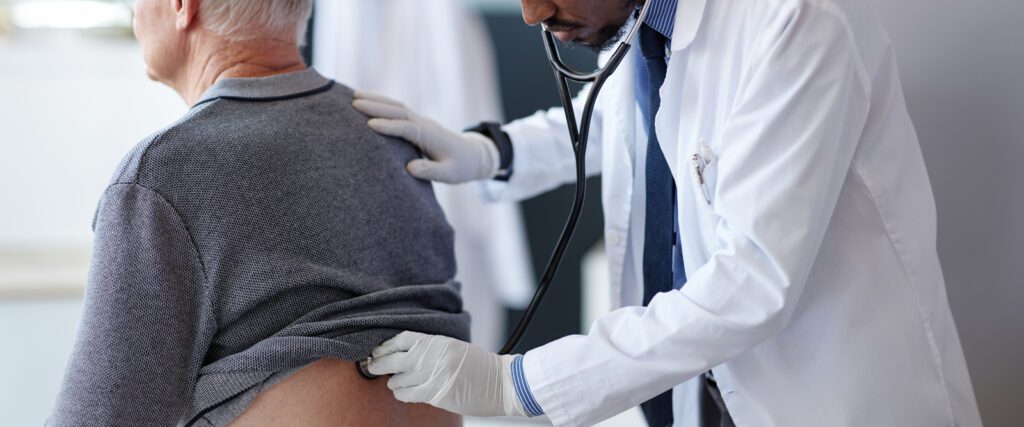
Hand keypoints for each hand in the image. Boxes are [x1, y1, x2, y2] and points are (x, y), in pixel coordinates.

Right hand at [352, 92, 499, 183]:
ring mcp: (420, 121)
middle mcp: (424, 125)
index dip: (389, 127)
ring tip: (355, 96)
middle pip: (398, 111)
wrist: (473, 155)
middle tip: (354, 103)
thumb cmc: (460, 167)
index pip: (407, 129)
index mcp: (430, 137)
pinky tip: (368, 101)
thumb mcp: (449, 174)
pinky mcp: (417, 122)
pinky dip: (382, 103)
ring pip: (397, 106)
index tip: (369, 125)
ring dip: (377, 100)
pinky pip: (398, 109)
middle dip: (377, 106)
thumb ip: (430, 171)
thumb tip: (409, 168)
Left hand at [368, 331, 528, 417]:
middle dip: (378, 363)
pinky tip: (403, 393)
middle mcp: (433, 357)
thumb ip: (432, 350)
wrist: (503, 383)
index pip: (403, 339)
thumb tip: (405, 355)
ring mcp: (433, 375)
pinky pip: (407, 395)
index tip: (376, 350)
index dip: (385, 345)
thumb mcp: (455, 349)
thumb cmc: (481, 367)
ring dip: (393, 382)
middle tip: (371, 366)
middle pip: (393, 358)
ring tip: (394, 382)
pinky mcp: (436, 394)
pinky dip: (402, 394)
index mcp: (438, 342)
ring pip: (397, 380)